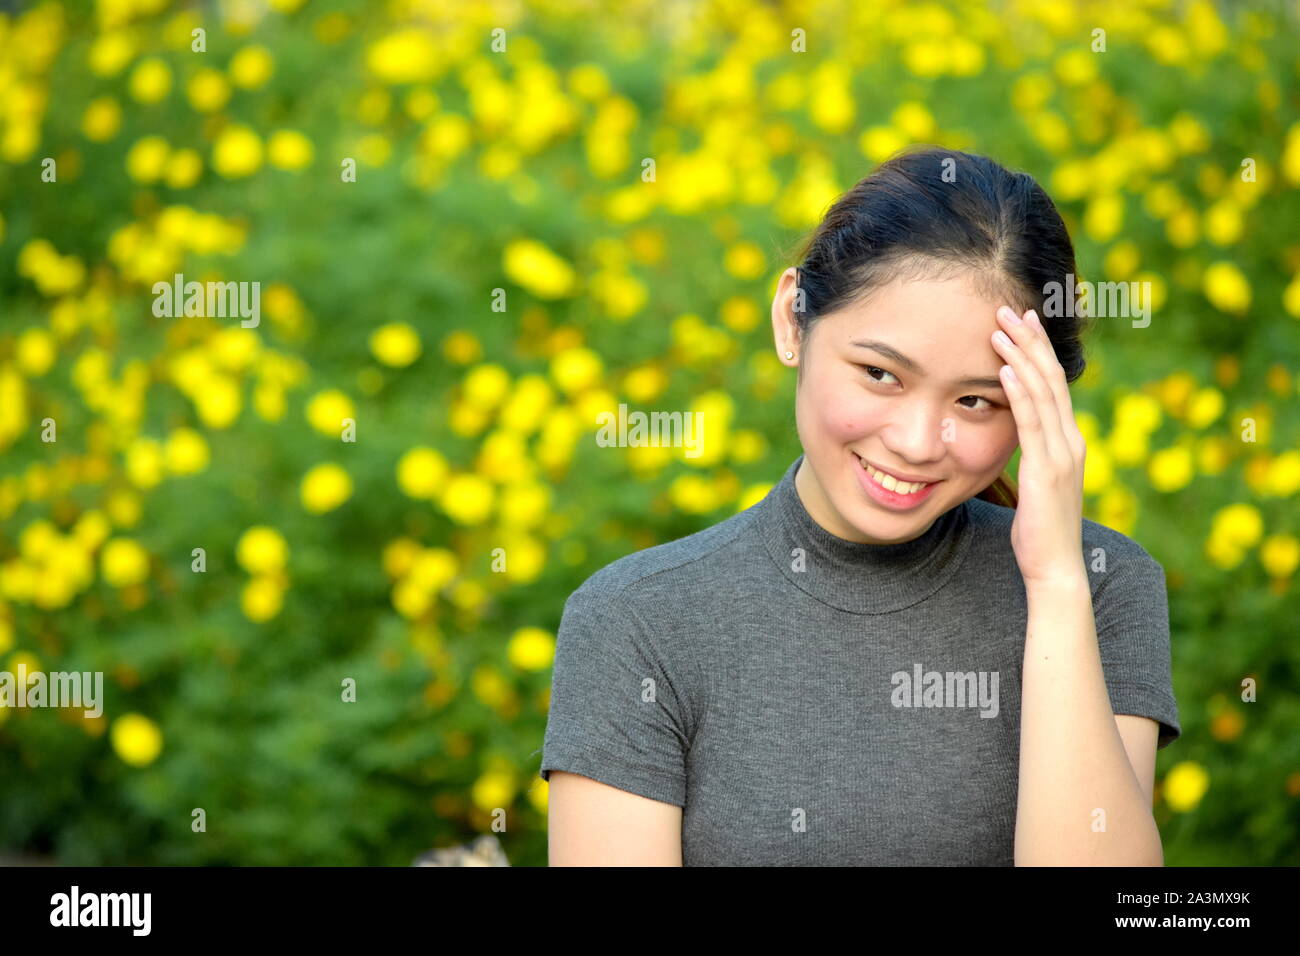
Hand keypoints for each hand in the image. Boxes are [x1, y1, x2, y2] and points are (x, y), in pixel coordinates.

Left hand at [991, 306, 1087, 586]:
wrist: (1055, 569)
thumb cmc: (1038, 531)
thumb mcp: (1033, 484)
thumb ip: (1026, 457)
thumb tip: (1009, 437)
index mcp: (1067, 442)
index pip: (1054, 386)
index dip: (1037, 352)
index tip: (1021, 323)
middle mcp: (1071, 441)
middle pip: (1051, 379)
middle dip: (1029, 342)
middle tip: (1009, 309)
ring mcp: (1062, 454)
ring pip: (1042, 393)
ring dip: (1020, 357)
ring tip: (999, 328)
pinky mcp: (1047, 470)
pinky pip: (1031, 424)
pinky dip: (1018, 393)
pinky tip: (1003, 370)